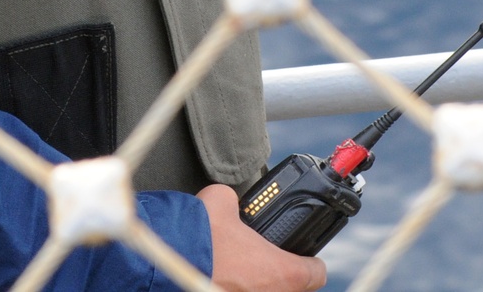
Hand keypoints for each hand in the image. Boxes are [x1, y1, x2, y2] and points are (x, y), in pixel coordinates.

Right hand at [198, 184, 326, 291]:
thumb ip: (235, 202)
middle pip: (292, 290)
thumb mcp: (223, 199)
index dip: (311, 261)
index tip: (306, 256)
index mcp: (281, 271)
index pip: (315, 273)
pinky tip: (220, 275)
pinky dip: (234, 286)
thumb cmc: (201, 232)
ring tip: (240, 269)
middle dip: (281, 276)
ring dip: (258, 284)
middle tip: (267, 260)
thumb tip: (231, 203)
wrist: (167, 258)